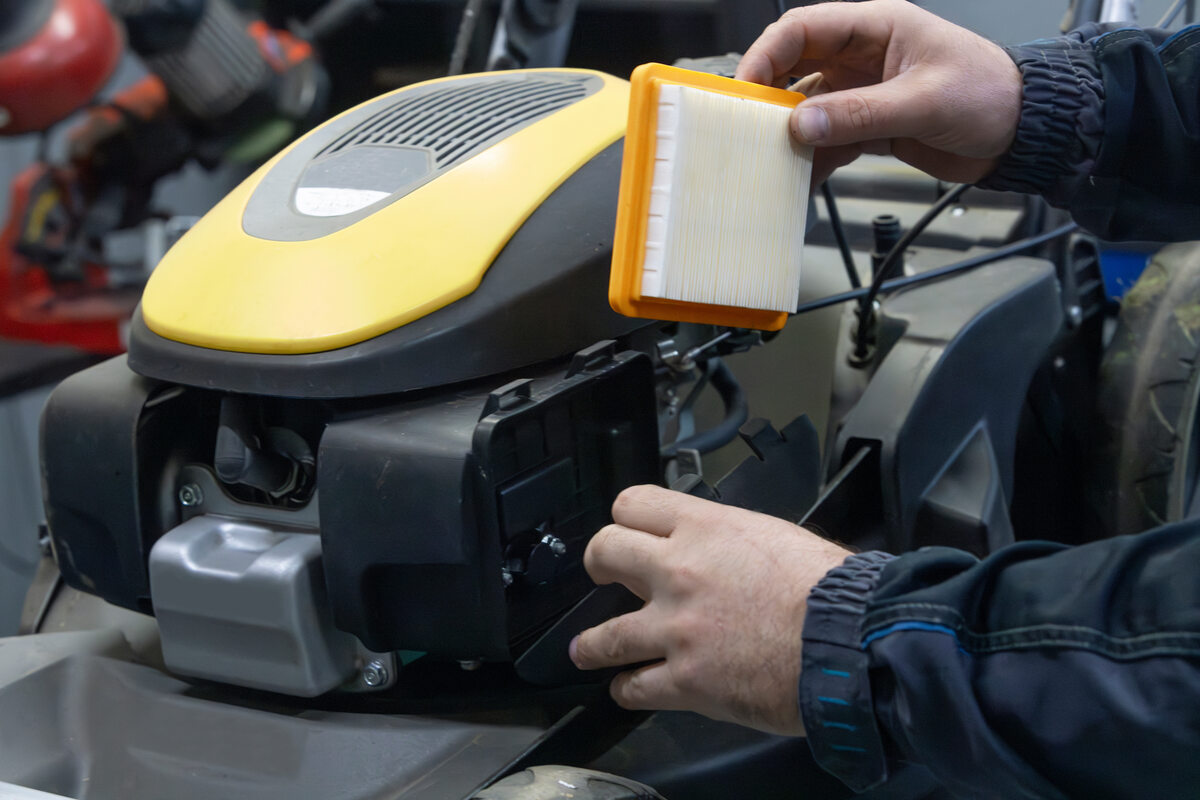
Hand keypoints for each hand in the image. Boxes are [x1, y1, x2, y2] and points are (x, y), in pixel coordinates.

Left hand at [570, 485, 850, 735]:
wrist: (850, 642)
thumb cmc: (832, 592)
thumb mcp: (779, 536)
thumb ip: (737, 540)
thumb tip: (729, 552)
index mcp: (707, 528)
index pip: (634, 504)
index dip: (627, 519)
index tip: (628, 531)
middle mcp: (680, 571)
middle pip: (605, 553)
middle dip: (599, 565)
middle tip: (603, 576)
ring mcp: (676, 628)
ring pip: (604, 634)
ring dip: (593, 644)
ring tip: (587, 649)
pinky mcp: (685, 680)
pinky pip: (634, 687)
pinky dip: (626, 691)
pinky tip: (627, 690)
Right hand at [734, 0, 1021, 184]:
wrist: (1024, 133)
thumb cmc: (991, 95)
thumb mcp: (925, 101)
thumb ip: (861, 113)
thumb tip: (803, 123)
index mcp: (876, 28)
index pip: (802, 30)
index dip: (766, 56)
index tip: (745, 89)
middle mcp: (862, 57)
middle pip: (794, 70)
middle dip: (769, 99)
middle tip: (746, 129)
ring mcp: (863, 93)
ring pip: (807, 110)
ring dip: (789, 136)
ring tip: (773, 162)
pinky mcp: (870, 126)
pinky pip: (828, 141)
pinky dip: (813, 161)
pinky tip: (802, 181)